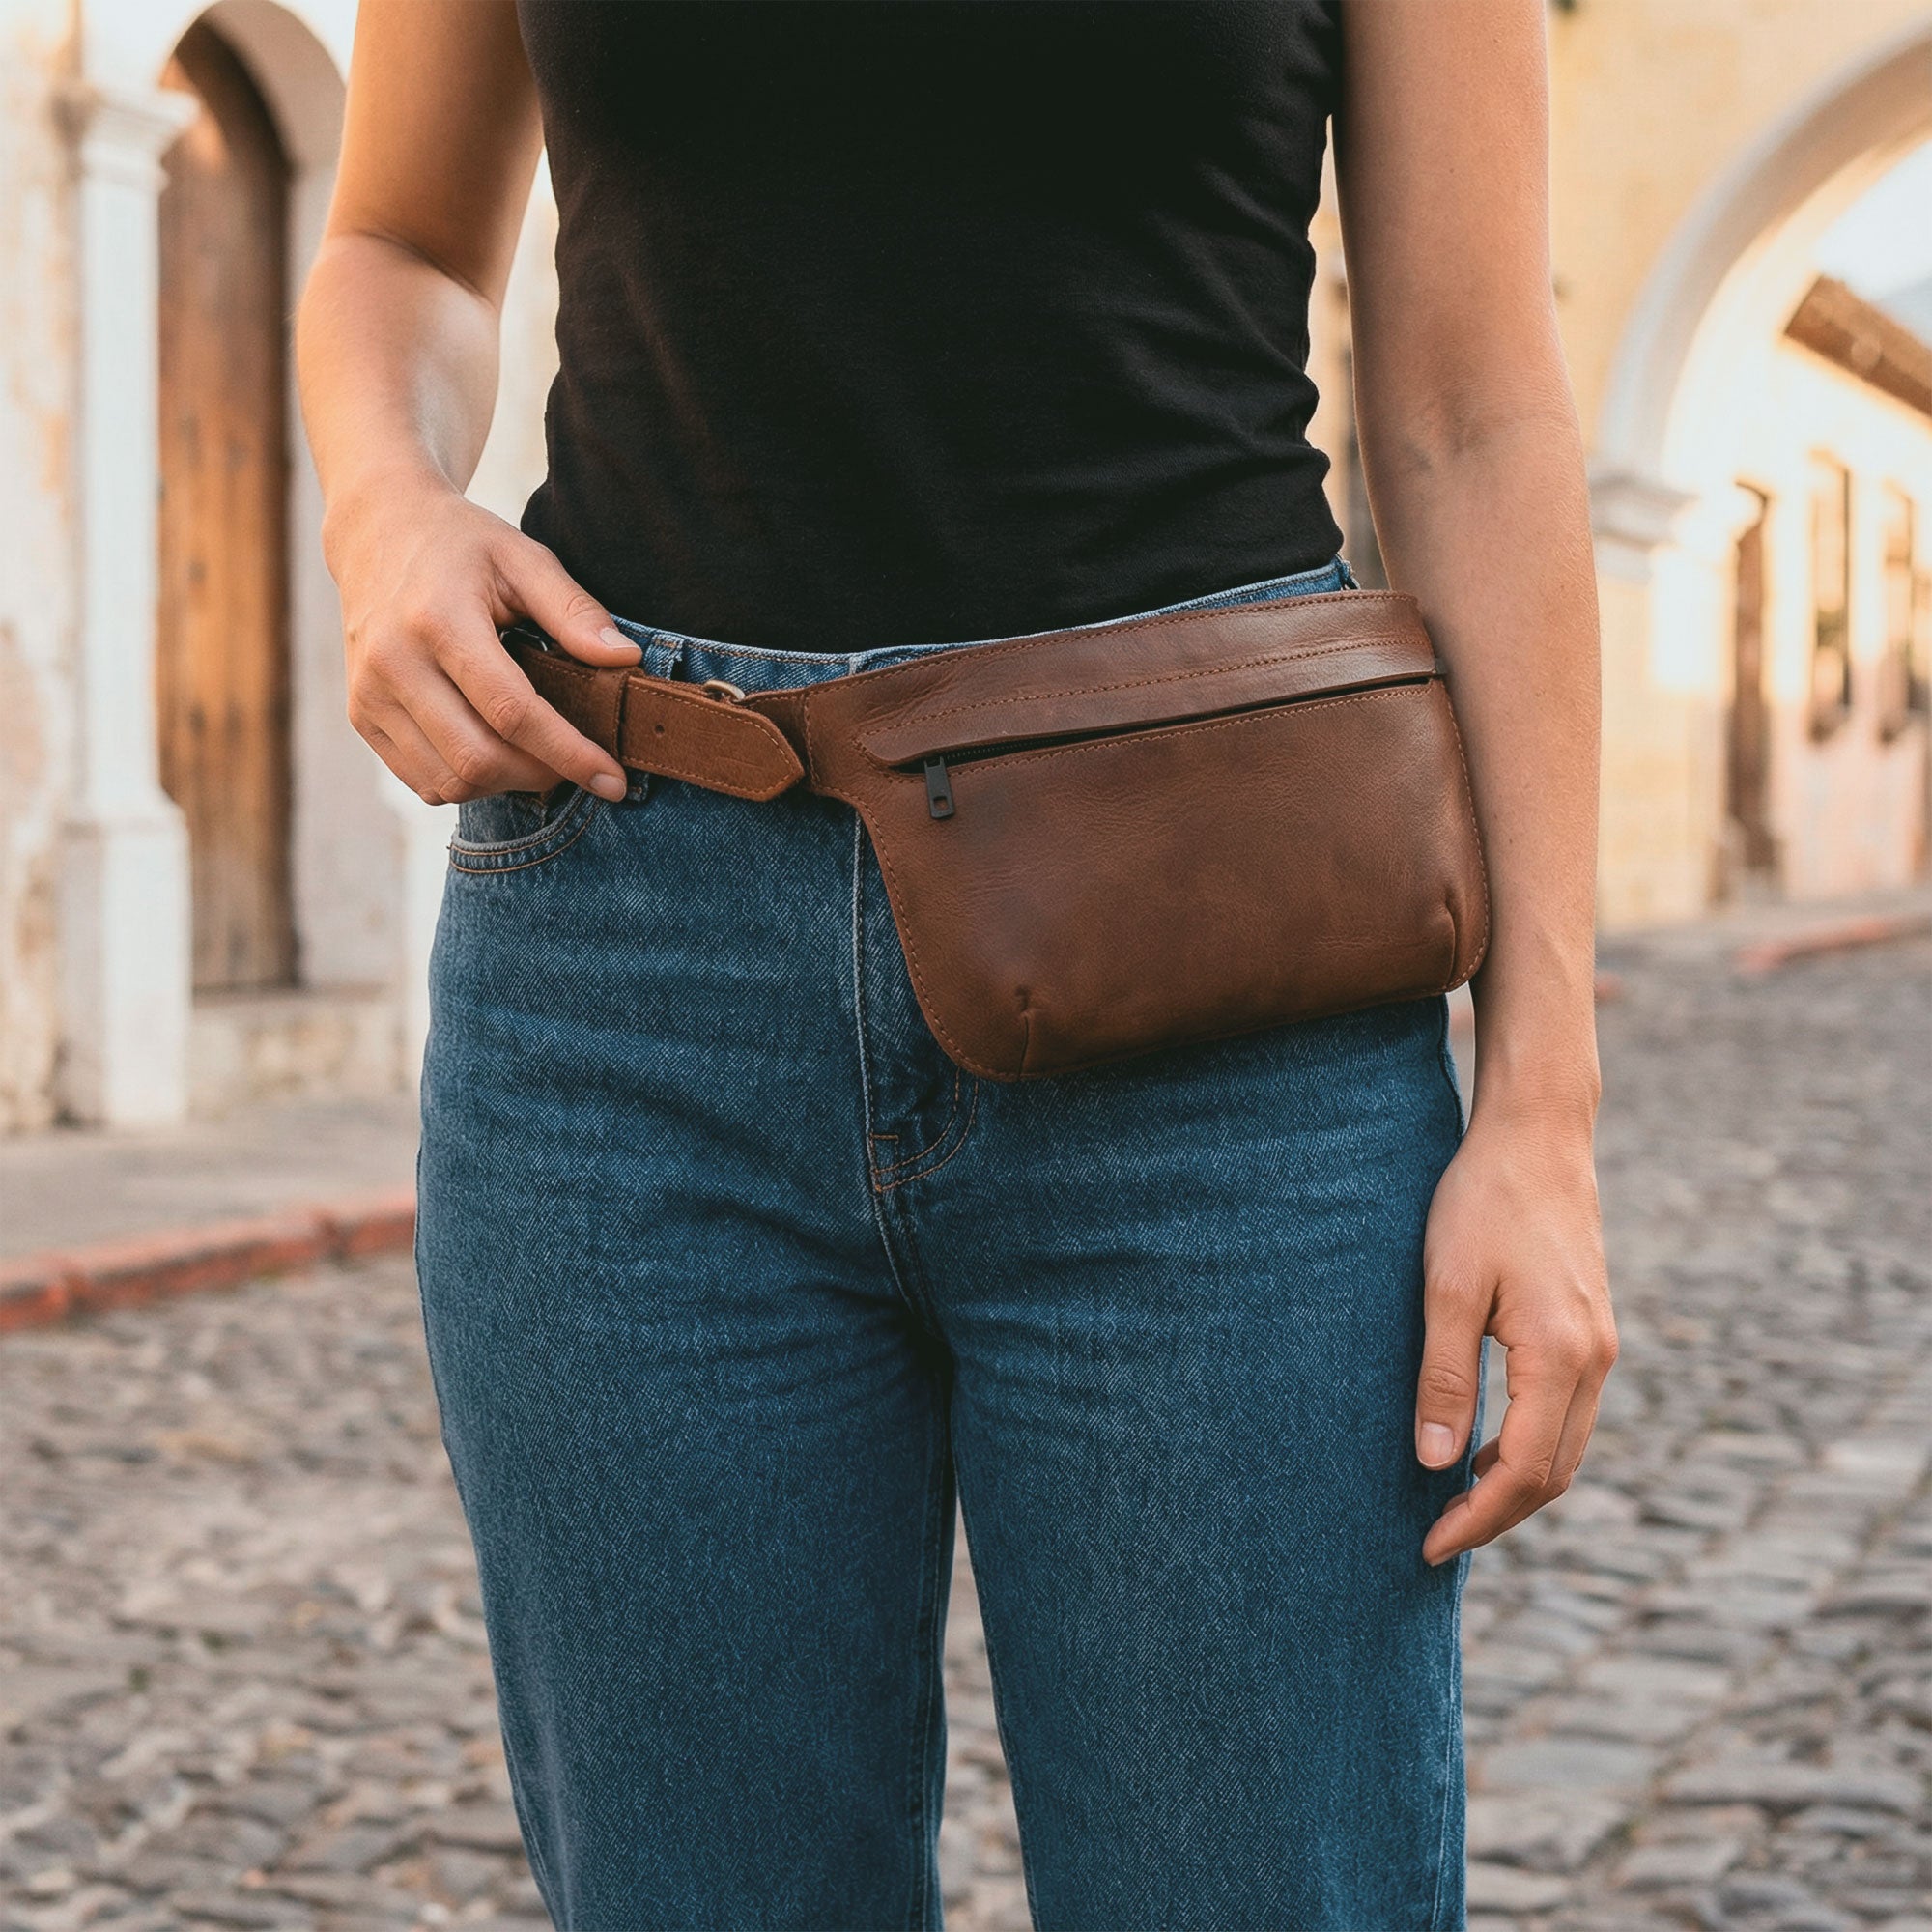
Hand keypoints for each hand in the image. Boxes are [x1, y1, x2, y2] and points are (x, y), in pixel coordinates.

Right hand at [324, 470, 642, 805]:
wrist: (376, 531)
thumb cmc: (461, 545)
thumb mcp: (524, 558)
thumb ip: (575, 610)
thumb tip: (625, 660)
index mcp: (438, 621)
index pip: (512, 712)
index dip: (568, 754)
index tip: (613, 780)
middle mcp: (393, 663)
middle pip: (478, 759)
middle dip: (542, 775)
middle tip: (579, 764)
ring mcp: (369, 694)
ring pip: (450, 782)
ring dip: (507, 784)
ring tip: (537, 755)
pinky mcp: (360, 716)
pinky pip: (423, 781)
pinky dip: (469, 783)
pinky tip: (495, 752)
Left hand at [1414, 1102, 1616, 1564]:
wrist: (1537, 1136)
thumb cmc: (1482, 1201)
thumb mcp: (1445, 1287)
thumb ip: (1444, 1377)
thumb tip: (1436, 1464)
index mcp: (1562, 1356)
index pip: (1526, 1473)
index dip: (1479, 1519)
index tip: (1429, 1547)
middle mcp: (1596, 1361)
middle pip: (1555, 1473)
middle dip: (1498, 1515)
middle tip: (1435, 1537)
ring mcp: (1601, 1346)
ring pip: (1567, 1447)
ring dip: (1516, 1485)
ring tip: (1453, 1504)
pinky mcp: (1592, 1330)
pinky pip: (1568, 1414)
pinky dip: (1531, 1447)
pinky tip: (1484, 1447)